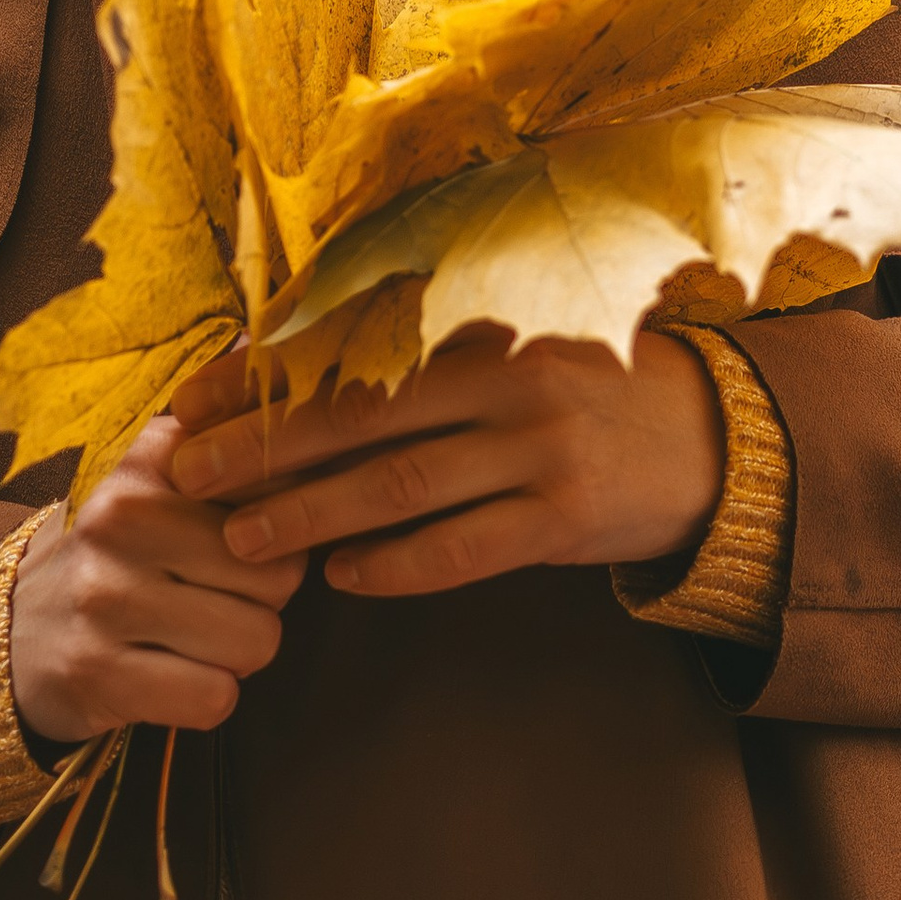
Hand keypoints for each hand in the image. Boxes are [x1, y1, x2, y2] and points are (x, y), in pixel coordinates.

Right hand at [7, 410, 306, 745]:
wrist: (13, 629)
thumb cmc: (121, 552)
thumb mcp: (162, 478)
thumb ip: (229, 432)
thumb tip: (273, 351)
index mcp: (152, 455)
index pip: (279, 479)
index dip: (287, 518)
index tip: (258, 529)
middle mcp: (125, 513)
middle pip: (281, 571)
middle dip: (267, 598)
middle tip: (218, 594)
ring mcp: (107, 594)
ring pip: (257, 639)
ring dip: (240, 652)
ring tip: (197, 634)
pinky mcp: (98, 672)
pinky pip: (216, 697)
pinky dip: (209, 696)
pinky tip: (174, 675)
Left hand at [165, 329, 723, 596]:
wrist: (710, 439)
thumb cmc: (585, 385)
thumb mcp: (512, 344)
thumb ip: (424, 351)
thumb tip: (297, 360)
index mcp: (481, 321)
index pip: (349, 346)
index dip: (265, 374)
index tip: (193, 399)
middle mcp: (505, 375)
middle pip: (361, 413)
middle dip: (266, 445)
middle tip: (190, 471)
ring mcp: (537, 448)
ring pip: (400, 485)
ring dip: (313, 514)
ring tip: (244, 538)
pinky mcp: (563, 518)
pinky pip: (462, 549)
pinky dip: (397, 564)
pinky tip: (343, 578)